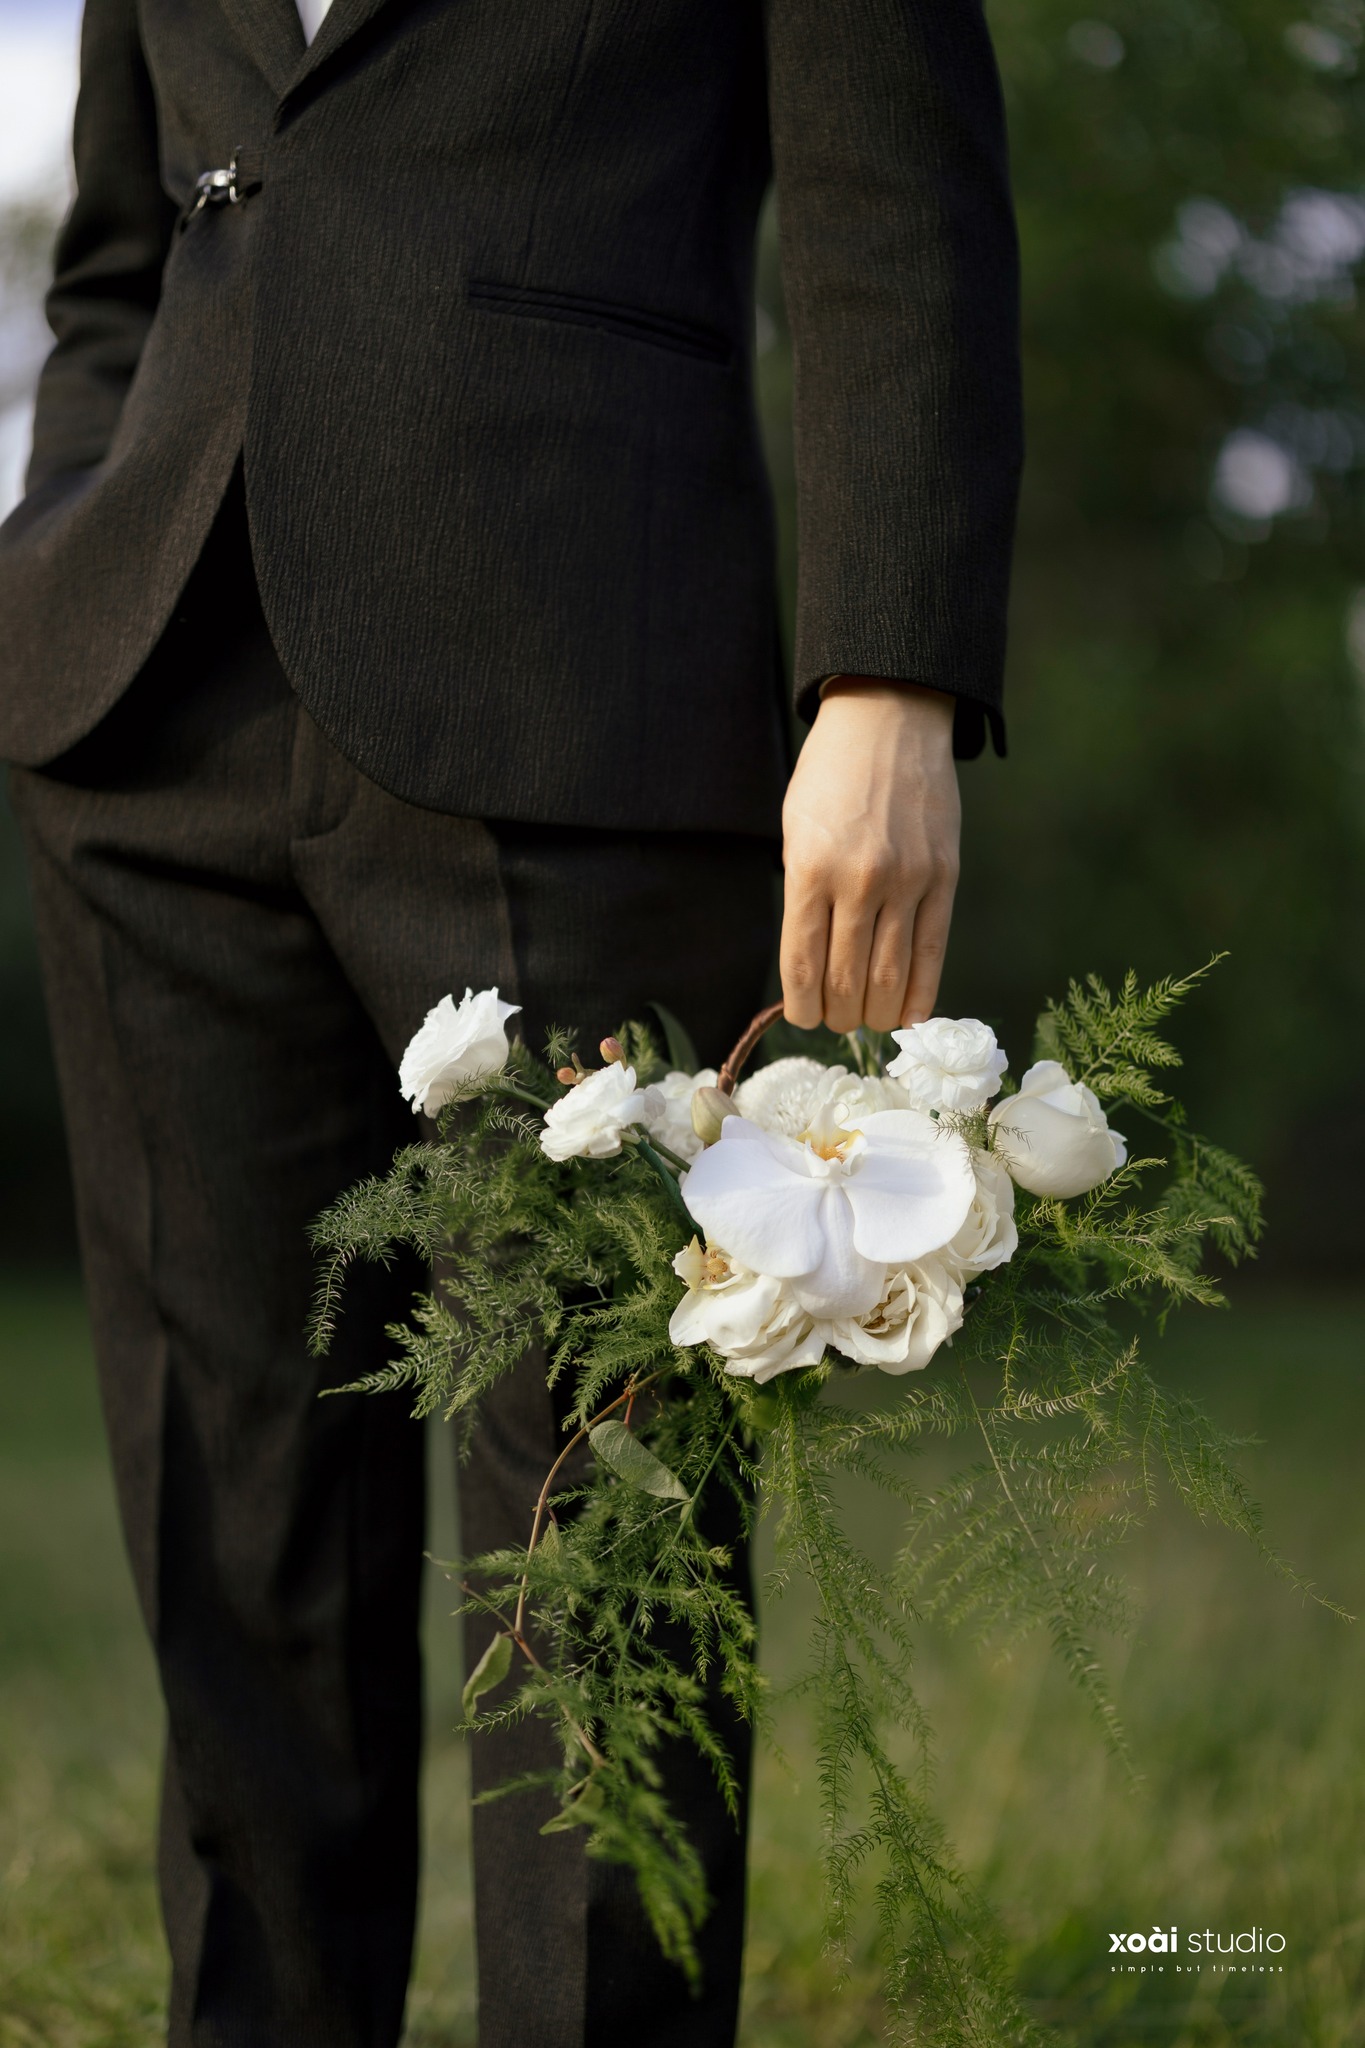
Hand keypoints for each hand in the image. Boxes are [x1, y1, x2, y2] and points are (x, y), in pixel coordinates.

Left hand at [779, 679, 959, 1033]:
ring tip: (867, 1020)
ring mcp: (907, 880)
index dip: (801, 1005)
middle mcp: (859, 880)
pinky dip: (920, 993)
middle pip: (847, 979)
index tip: (803, 1017)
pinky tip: (909, 1015)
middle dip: (838, 1015)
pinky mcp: (945, 876)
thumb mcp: (796, 828)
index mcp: (810, 869)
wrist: (890, 718)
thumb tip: (811, 963)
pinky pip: (933, 951)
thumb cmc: (831, 774)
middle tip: (837, 1020)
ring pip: (890, 976)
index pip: (802, 963)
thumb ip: (804, 891)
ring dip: (875, 1013)